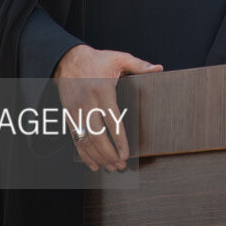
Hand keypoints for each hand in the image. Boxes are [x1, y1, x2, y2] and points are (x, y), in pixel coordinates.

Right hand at [53, 44, 161, 172]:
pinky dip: (83, 154)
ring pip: (85, 140)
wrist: (67, 59)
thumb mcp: (119, 58)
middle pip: (98, 136)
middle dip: (109, 154)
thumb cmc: (97, 60)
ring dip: (98, 157)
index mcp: (103, 91)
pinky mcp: (69, 115)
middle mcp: (88, 103)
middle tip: (120, 166)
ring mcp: (76, 111)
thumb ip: (139, 65)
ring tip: (110, 167)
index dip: (119, 140)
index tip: (126, 154)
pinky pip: (75, 139)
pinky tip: (93, 164)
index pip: (112, 121)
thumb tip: (158, 69)